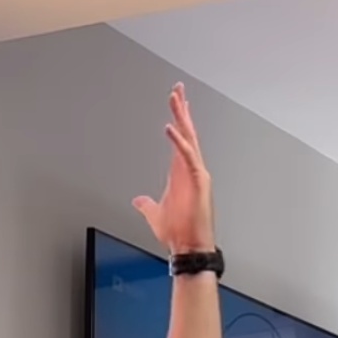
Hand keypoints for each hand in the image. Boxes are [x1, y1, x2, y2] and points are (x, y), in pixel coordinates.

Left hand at [133, 84, 214, 254]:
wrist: (189, 248)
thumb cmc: (179, 232)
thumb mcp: (155, 214)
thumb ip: (146, 205)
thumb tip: (138, 200)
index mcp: (181, 173)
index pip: (181, 139)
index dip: (179, 120)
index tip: (177, 102)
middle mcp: (190, 170)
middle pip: (187, 132)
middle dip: (182, 110)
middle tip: (177, 89)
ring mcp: (196, 174)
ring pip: (189, 138)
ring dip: (181, 117)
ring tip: (175, 98)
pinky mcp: (199, 181)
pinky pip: (188, 156)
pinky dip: (179, 142)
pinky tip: (170, 128)